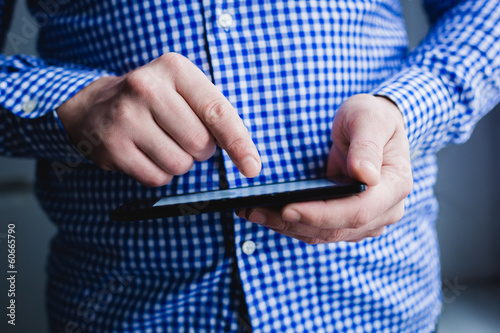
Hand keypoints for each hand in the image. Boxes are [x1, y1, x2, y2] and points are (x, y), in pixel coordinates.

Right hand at [57, 53, 260, 185]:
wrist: (95, 107)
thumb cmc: (155, 102)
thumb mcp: (184, 91)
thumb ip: (215, 115)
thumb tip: (248, 158)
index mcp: (174, 69)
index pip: (216, 111)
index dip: (238, 142)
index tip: (253, 166)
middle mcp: (146, 88)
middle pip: (199, 143)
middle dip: (200, 149)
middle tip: (182, 135)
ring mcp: (125, 117)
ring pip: (180, 165)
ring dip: (179, 163)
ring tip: (160, 142)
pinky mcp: (112, 147)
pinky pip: (157, 178)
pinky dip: (160, 173)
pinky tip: (145, 154)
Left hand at [236, 94, 412, 243]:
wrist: (373, 127)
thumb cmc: (372, 117)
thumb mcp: (369, 118)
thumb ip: (367, 144)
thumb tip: (365, 175)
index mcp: (395, 186)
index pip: (358, 211)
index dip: (322, 214)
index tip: (288, 208)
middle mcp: (384, 210)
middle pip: (336, 229)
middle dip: (293, 222)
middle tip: (255, 211)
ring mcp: (366, 220)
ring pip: (323, 234)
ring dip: (286, 227)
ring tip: (252, 212)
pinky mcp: (347, 220)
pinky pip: (318, 229)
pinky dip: (291, 224)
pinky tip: (265, 212)